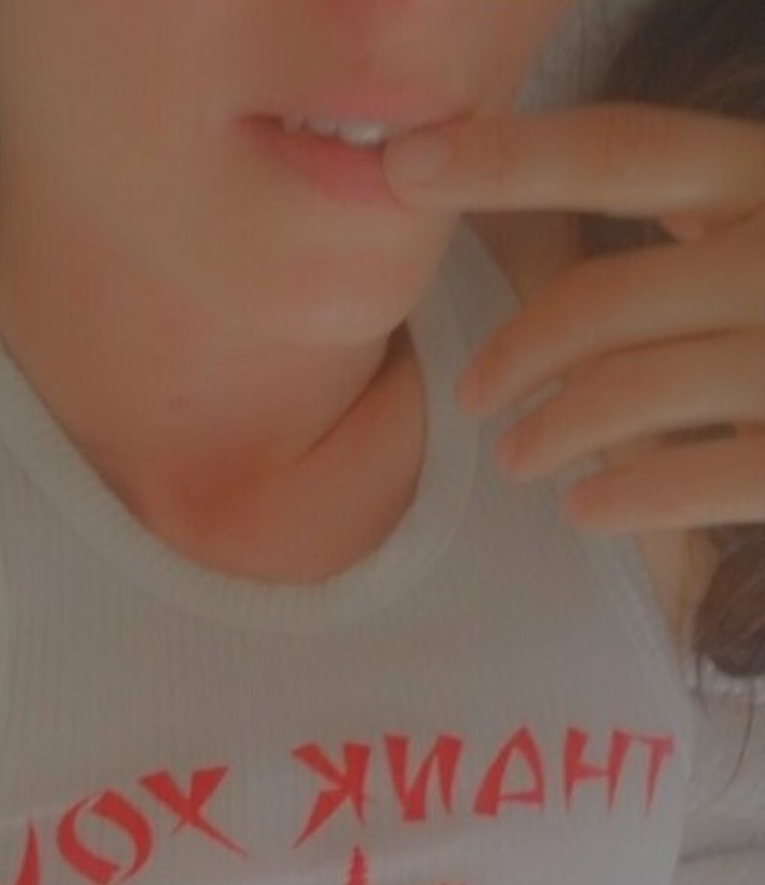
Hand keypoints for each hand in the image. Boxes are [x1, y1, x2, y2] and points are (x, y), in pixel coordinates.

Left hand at [383, 103, 764, 532]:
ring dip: (549, 432)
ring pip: (629, 394)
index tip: (403, 165)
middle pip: (604, 297)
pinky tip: (586, 510)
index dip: (506, 156)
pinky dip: (624, 498)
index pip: (624, 152)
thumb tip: (563, 224)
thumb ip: (705, 219)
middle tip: (477, 394)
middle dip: (516, 351)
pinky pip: (695, 480)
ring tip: (519, 458)